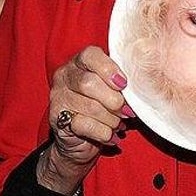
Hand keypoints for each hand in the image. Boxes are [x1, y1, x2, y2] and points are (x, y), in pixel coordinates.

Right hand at [40, 48, 133, 194]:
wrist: (80, 140)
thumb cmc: (101, 109)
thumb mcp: (112, 90)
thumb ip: (121, 84)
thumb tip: (139, 90)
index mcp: (79, 62)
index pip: (90, 55)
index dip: (109, 69)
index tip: (124, 84)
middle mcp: (64, 76)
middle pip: (90, 83)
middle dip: (114, 100)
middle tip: (126, 111)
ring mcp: (58, 97)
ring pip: (90, 107)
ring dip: (111, 119)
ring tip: (118, 124)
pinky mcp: (57, 119)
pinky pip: (85, 125)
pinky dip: (104, 133)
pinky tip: (110, 135)